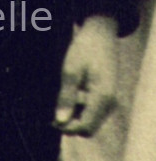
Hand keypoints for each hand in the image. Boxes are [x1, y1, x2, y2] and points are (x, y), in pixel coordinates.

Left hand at [54, 15, 116, 135]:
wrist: (101, 33)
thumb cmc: (84, 49)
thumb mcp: (70, 70)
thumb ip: (66, 97)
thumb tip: (60, 121)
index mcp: (102, 98)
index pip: (85, 127)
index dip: (68, 128)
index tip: (50, 121)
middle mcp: (109, 103)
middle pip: (88, 127)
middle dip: (70, 122)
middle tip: (53, 107)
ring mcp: (109, 100)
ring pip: (90, 119)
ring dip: (74, 113)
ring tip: (62, 94)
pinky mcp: (106, 96)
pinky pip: (92, 110)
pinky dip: (79, 106)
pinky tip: (70, 92)